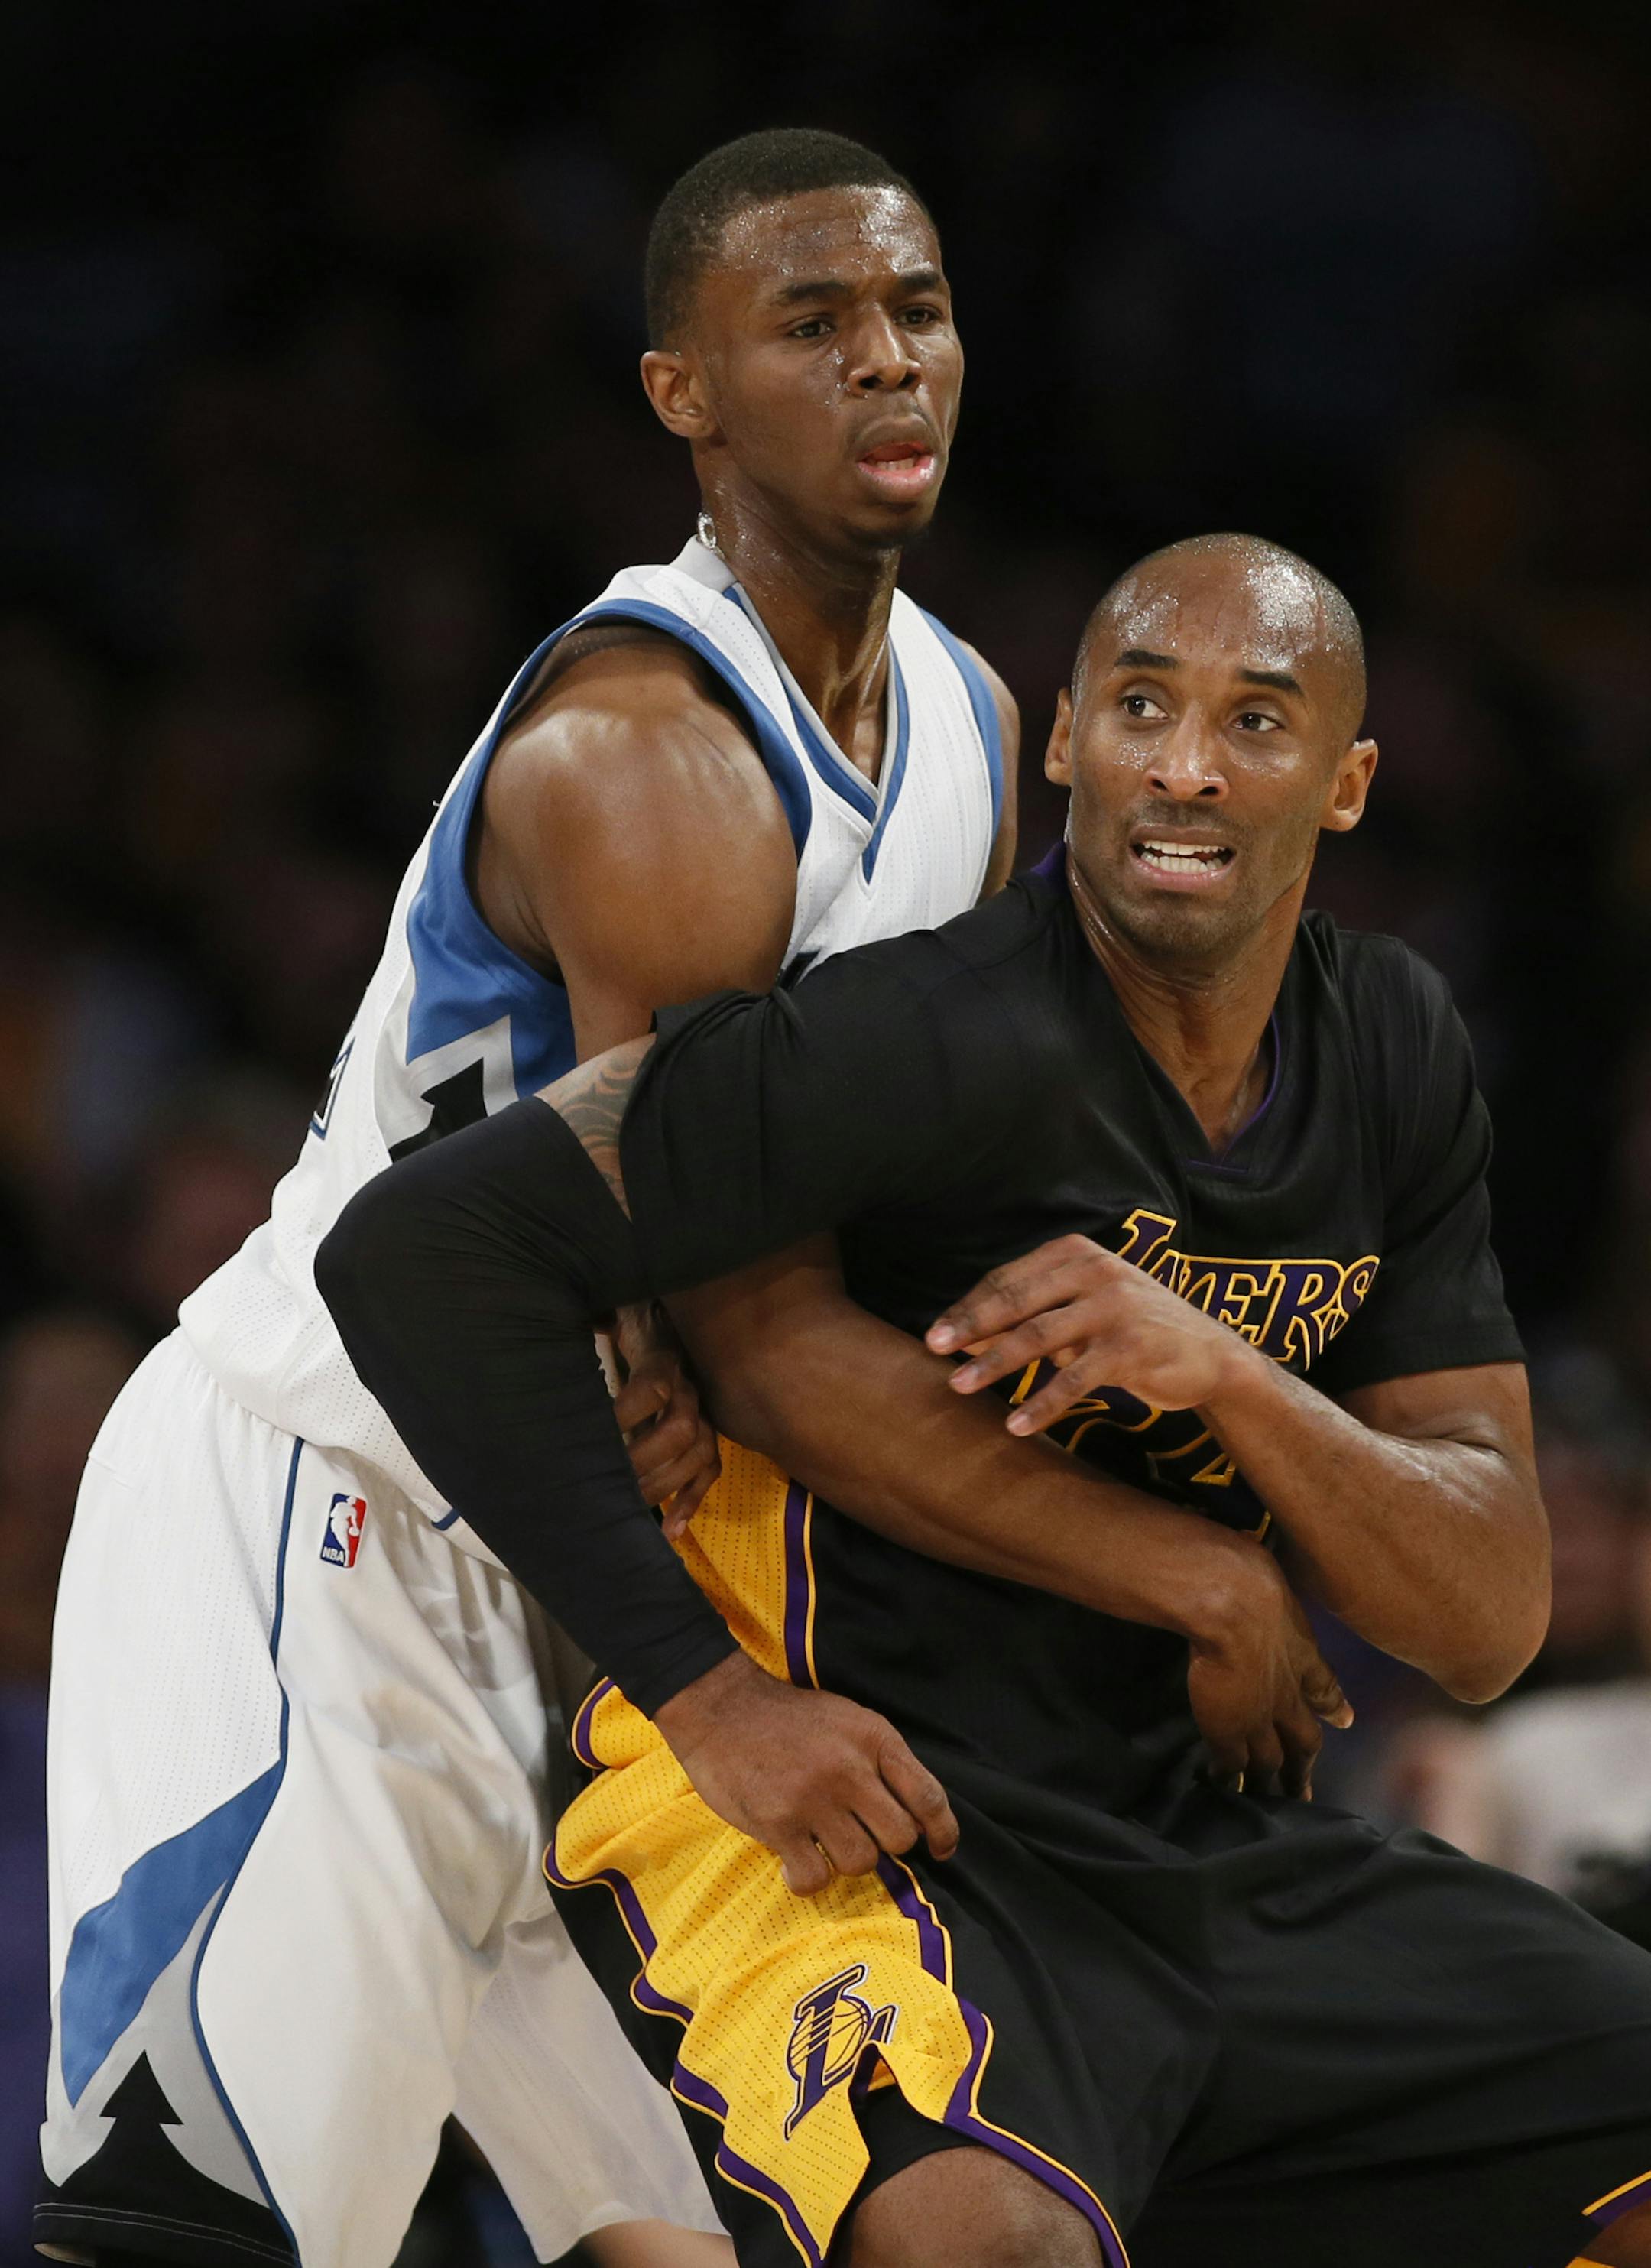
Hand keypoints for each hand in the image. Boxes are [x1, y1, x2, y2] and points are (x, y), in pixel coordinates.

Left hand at [612, 1303, 721, 1530]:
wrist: (666, 1315)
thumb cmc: (629, 1320)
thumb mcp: (613, 1316)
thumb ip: (597, 1322)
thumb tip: (571, 1328)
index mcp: (663, 1357)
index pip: (652, 1387)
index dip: (627, 1414)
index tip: (595, 1435)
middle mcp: (690, 1387)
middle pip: (681, 1431)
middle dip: (644, 1460)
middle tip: (609, 1482)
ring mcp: (704, 1413)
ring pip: (699, 1455)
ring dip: (665, 1486)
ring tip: (632, 1510)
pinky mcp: (709, 1435)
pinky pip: (710, 1471)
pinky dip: (692, 1502)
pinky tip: (671, 1531)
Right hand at [654, 1650, 959, 1894]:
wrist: (722, 1706)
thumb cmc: (789, 1718)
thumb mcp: (849, 1721)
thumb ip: (882, 1762)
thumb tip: (915, 1818)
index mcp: (874, 1738)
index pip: (928, 1796)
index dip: (943, 1831)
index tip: (941, 1849)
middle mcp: (850, 1769)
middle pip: (899, 1838)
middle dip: (885, 1844)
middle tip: (860, 1834)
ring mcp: (814, 1798)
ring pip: (860, 1862)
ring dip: (845, 1860)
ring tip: (822, 1841)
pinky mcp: (778, 1822)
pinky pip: (814, 1878)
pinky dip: (808, 1879)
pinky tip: (796, 1862)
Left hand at [926, 1234, 1247, 1432]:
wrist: (1211, 1354)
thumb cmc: (1133, 1329)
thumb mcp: (1082, 1311)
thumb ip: (1032, 1318)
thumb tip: (965, 1340)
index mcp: (1076, 1254)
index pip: (1008, 1279)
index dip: (969, 1307)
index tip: (936, 1334)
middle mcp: (1095, 1271)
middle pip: (1016, 1301)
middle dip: (970, 1327)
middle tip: (933, 1349)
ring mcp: (1115, 1307)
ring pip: (1039, 1336)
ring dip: (995, 1364)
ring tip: (959, 1386)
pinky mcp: (1131, 1346)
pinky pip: (1075, 1377)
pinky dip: (1043, 1402)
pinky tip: (1017, 1424)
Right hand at [1185, 1542, 1353, 1800]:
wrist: (1233, 1601)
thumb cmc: (1246, 1575)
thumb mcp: (1269, 1575)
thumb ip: (1264, 1580)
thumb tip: (1250, 1550)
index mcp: (1298, 1651)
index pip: (1320, 1684)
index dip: (1330, 1702)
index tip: (1343, 1718)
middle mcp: (1285, 1690)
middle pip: (1303, 1739)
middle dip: (1305, 1766)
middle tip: (1308, 1793)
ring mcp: (1259, 1715)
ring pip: (1271, 1761)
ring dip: (1274, 1784)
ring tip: (1271, 1805)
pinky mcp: (1229, 1729)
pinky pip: (1233, 1764)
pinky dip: (1232, 1778)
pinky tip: (1226, 1788)